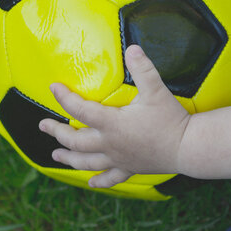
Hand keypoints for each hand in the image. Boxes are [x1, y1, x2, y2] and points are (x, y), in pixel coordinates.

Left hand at [39, 45, 190, 187]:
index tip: (53, 88)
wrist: (188, 147)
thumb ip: (143, 68)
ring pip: (86, 161)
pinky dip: (99, 181)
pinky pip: (111, 177)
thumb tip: (132, 48)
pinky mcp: (130, 168)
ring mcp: (118, 158)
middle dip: (56, 132)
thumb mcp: (156, 90)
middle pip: (75, 140)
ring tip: (55, 155)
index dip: (64, 98)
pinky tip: (91, 183)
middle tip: (43, 125)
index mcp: (112, 123)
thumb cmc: (171, 119)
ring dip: (69, 158)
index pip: (80, 109)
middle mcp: (110, 144)